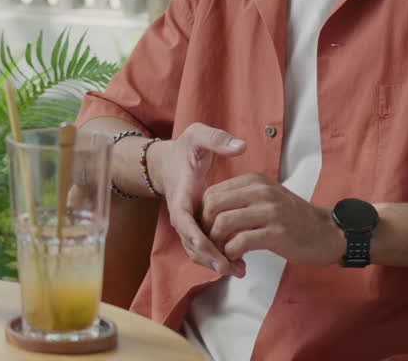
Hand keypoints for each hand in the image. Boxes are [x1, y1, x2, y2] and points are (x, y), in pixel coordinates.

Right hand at [149, 123, 246, 275]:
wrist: (167, 163)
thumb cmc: (184, 150)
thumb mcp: (197, 137)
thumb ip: (217, 140)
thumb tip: (240, 146)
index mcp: (180, 194)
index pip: (183, 219)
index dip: (192, 233)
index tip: (205, 245)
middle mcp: (182, 214)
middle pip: (190, 242)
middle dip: (208, 256)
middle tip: (229, 267)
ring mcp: (188, 223)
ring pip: (197, 250)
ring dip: (215, 262)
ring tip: (240, 270)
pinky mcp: (196, 228)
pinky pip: (204, 248)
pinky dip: (218, 257)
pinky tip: (239, 264)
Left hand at [201, 173, 344, 275]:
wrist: (327, 233)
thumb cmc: (292, 219)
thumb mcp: (265, 198)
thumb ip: (240, 200)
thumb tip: (207, 212)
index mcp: (254, 181)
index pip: (212, 193)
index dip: (203, 215)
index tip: (207, 231)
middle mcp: (261, 191)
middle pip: (212, 205)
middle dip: (205, 228)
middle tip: (210, 244)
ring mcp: (270, 211)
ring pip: (223, 223)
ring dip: (216, 243)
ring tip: (222, 254)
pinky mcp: (277, 232)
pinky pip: (240, 242)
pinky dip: (231, 254)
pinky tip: (237, 260)